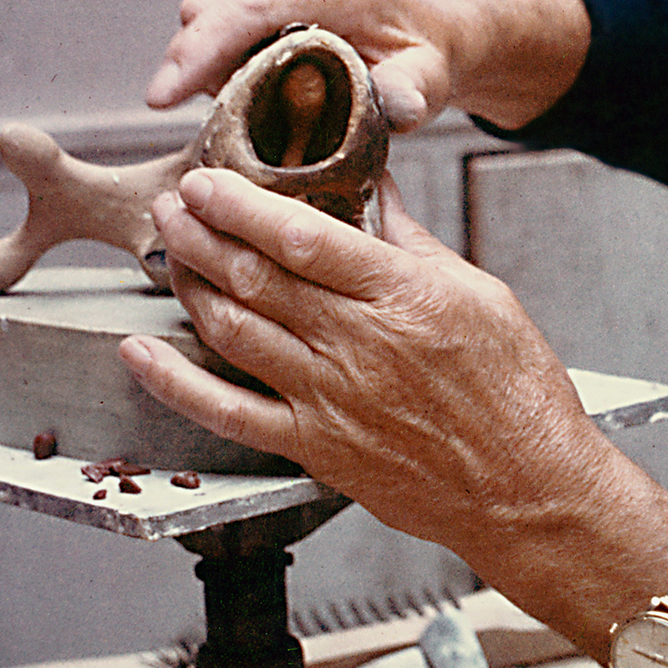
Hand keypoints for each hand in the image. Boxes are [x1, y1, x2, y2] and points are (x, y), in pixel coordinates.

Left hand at [118, 168, 625, 564]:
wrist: (528, 488)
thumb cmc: (518, 393)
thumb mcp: (481, 293)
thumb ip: (414, 242)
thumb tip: (377, 186)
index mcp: (403, 297)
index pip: (303, 236)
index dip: (243, 204)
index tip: (209, 178)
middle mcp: (358, 345)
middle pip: (256, 276)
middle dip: (202, 231)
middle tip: (173, 202)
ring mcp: (329, 400)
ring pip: (234, 331)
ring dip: (188, 284)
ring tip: (166, 249)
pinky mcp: (314, 448)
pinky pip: (227, 411)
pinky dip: (174, 383)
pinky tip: (139, 352)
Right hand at [144, 0, 449, 129]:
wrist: (417, 31)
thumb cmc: (417, 56)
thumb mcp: (426, 79)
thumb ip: (413, 90)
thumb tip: (402, 102)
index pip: (248, 9)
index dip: (200, 52)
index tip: (162, 97)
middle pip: (212, 10)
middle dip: (197, 66)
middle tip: (225, 115)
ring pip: (204, 13)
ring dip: (208, 61)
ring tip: (250, 97)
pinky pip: (211, 13)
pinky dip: (216, 50)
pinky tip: (249, 77)